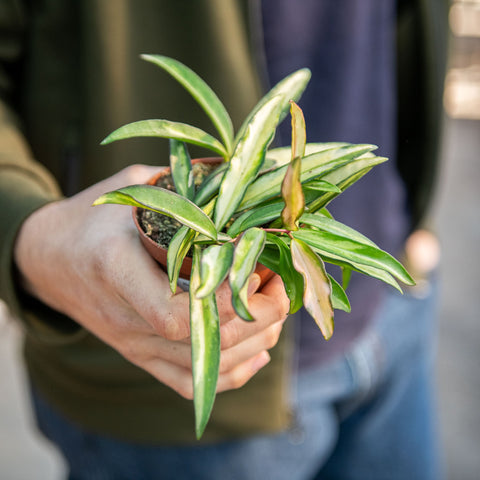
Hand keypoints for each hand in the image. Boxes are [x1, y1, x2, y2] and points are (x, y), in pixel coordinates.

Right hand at [14, 165, 289, 397]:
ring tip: (274, 309)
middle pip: (204, 343)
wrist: (50, 258)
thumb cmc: (93, 218)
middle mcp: (125, 318)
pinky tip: (257, 349)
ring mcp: (133, 344)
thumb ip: (183, 185)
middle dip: (260, 319)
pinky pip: (189, 382)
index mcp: (116, 269)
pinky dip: (233, 372)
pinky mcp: (140, 356)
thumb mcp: (130, 188)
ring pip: (206, 369)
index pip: (176, 313)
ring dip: (255, 343)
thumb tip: (243, 179)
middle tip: (280, 284)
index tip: (265, 270)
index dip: (231, 301)